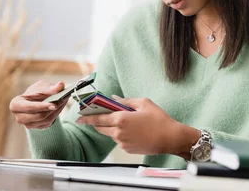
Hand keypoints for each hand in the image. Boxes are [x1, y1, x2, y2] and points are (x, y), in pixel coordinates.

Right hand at [9, 81, 69, 128]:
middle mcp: (19, 117)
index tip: (53, 104)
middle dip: (50, 109)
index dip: (41, 106)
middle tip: (62, 101)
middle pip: (37, 116)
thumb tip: (60, 85)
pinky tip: (59, 106)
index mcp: (15, 104)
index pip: (28, 107)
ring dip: (56, 111)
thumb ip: (50, 87)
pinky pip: (49, 123)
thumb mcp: (42, 86)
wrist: (38, 100)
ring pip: (45, 120)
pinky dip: (56, 114)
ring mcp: (28, 124)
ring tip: (63, 101)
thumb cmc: (37, 92)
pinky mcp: (37, 128)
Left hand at [75, 96, 199, 156]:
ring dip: (111, 127)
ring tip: (123, 121)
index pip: (98, 119)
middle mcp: (118, 133)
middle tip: (93, 116)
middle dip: (95, 122)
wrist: (170, 138)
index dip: (86, 117)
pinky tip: (133, 130)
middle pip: (100, 128)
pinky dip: (120, 134)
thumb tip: (113, 98)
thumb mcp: (143, 103)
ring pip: (110, 134)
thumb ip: (125, 101)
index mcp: (121, 119)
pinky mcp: (127, 149)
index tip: (78, 116)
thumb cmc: (159, 119)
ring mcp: (122, 143)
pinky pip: (119, 140)